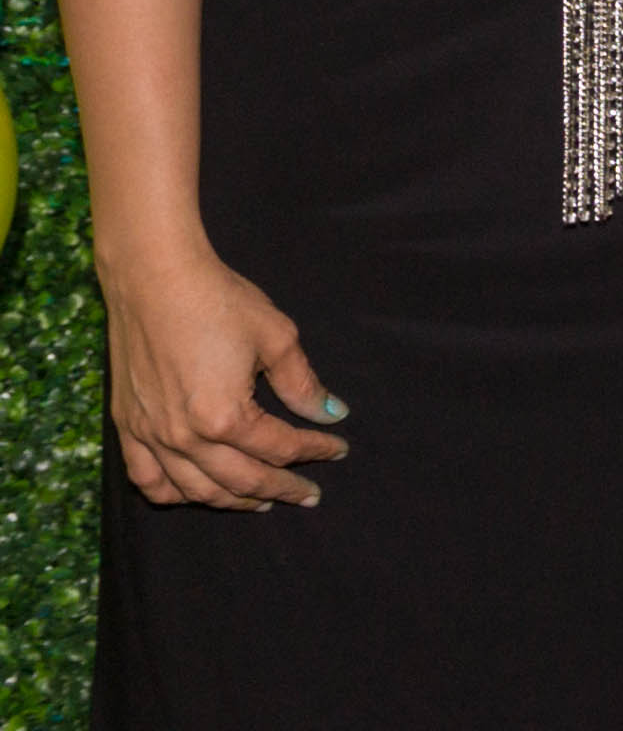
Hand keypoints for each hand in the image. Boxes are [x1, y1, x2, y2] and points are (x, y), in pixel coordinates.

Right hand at [102, 245, 344, 510]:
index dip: (314, 450)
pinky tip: (195, 493)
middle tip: (308, 494)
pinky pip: (147, 479)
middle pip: (240, 480)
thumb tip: (332, 413)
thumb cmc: (219, 301)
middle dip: (281, 488)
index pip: (279, 448)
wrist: (154, 279)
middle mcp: (183, 437)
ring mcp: (150, 436)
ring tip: (262, 500)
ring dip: (232, 500)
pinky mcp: (127, 426)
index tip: (338, 449)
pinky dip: (173, 494)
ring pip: (195, 490)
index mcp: (224, 418)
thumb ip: (303, 383)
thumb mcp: (276, 338)